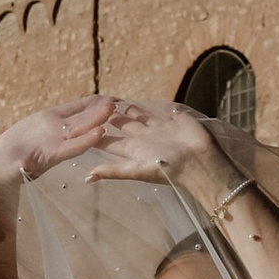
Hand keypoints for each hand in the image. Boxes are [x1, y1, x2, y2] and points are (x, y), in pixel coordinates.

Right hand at [0, 96, 120, 180]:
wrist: (4, 163)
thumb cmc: (7, 171)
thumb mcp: (12, 170)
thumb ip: (19, 168)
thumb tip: (22, 167)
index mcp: (50, 155)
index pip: (71, 148)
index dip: (86, 140)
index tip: (101, 133)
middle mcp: (58, 142)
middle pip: (81, 130)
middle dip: (97, 119)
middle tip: (115, 109)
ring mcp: (56, 131)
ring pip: (80, 119)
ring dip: (97, 110)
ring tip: (114, 100)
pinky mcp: (51, 119)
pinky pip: (71, 110)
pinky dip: (85, 104)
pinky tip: (99, 97)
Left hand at [73, 96, 234, 200]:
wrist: (198, 162)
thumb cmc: (168, 169)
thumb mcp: (137, 171)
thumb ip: (114, 171)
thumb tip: (87, 178)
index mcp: (133, 150)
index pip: (109, 142)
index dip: (95, 134)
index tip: (80, 126)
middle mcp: (144, 139)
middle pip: (122, 127)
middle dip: (109, 117)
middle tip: (93, 106)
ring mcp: (159, 129)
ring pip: (139, 117)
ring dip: (127, 110)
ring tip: (113, 101)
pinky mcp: (173, 120)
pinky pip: (160, 112)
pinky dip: (152, 108)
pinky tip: (147, 100)